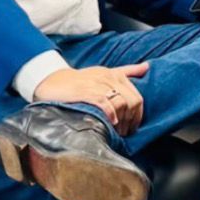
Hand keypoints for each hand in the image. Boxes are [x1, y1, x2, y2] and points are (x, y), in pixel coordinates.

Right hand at [34, 63, 148, 135]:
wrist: (52, 81)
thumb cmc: (81, 80)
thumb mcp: (105, 73)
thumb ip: (127, 71)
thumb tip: (147, 66)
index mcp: (116, 74)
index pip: (137, 97)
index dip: (138, 115)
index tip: (133, 128)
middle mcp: (109, 78)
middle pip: (132, 101)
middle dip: (132, 120)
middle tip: (125, 133)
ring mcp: (97, 84)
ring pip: (121, 102)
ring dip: (122, 121)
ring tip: (117, 132)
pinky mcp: (85, 92)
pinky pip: (103, 102)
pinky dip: (110, 114)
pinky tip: (110, 123)